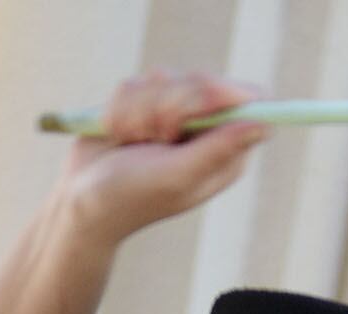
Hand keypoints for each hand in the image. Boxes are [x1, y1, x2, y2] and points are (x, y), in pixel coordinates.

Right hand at [59, 71, 267, 244]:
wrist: (82, 202)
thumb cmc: (133, 197)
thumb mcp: (178, 176)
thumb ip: (218, 149)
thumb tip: (265, 125)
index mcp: (226, 151)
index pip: (249, 100)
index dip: (225, 94)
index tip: (198, 108)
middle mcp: (204, 130)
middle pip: (204, 81)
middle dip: (171, 105)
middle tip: (158, 138)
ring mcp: (171, 115)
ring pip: (163, 77)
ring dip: (140, 111)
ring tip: (134, 143)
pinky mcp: (141, 104)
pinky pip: (133, 83)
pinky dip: (120, 110)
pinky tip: (118, 136)